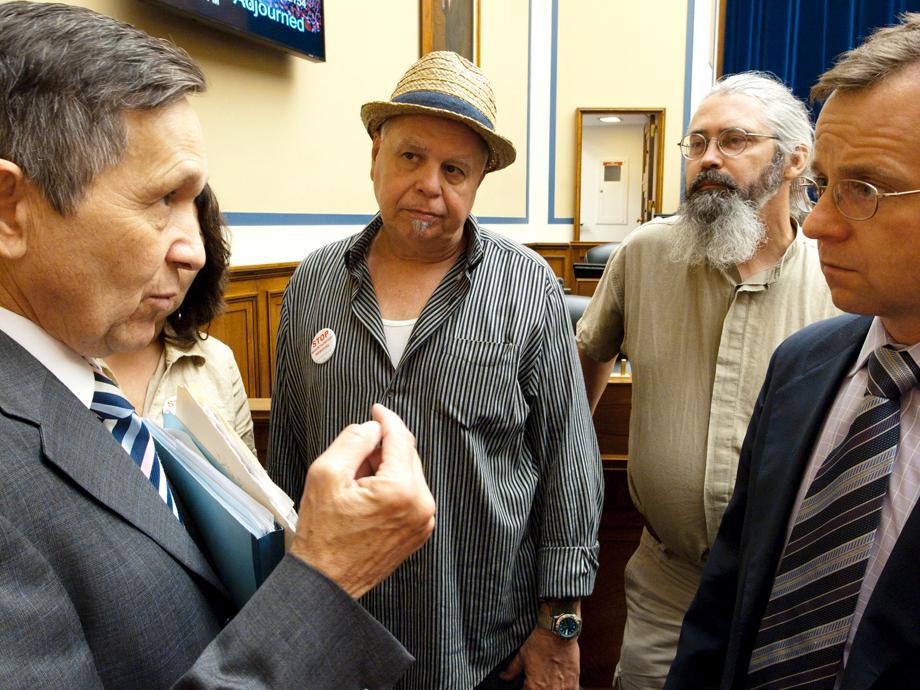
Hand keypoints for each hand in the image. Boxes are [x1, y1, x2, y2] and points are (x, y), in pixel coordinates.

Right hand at [289, 403, 435, 597]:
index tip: (376, 410)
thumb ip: (353, 441)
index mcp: (401, 490)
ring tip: (356, 481)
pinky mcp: (419, 532)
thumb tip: (372, 428)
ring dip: (386, 467)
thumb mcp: (326, 474)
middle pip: (407, 455)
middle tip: (354, 454)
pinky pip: (410, 495)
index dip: (387, 419)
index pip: (400, 438)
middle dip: (383, 446)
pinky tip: (367, 495)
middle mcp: (421, 505)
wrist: (326, 581)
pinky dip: (392, 486)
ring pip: (409, 474)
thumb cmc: (323, 534)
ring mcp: (423, 521)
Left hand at [499, 627, 579, 689]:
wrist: (558, 631)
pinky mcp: (574, 682)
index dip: (525, 689)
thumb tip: (503, 676)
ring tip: (548, 682)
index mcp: (534, 687)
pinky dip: (564, 689)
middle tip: (537, 682)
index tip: (525, 685)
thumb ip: (512, 670)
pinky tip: (559, 684)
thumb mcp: (522, 656)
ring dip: (550, 689)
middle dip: (537, 689)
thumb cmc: (540, 642)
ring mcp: (563, 688)